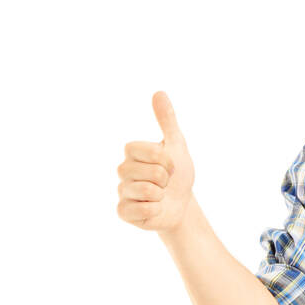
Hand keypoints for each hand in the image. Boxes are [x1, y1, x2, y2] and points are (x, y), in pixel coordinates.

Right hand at [116, 91, 196, 231]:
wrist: (182, 203)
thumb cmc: (178, 173)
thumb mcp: (176, 144)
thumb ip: (167, 120)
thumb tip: (159, 92)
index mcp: (132, 152)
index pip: (148, 151)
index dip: (166, 159)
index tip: (171, 164)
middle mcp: (123, 170)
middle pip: (150, 172)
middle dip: (166, 178)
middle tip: (166, 182)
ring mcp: (122, 191)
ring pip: (146, 191)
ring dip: (162, 195)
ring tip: (160, 195)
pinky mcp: (123, 212)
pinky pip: (140, 210)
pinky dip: (155, 210)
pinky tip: (154, 208)